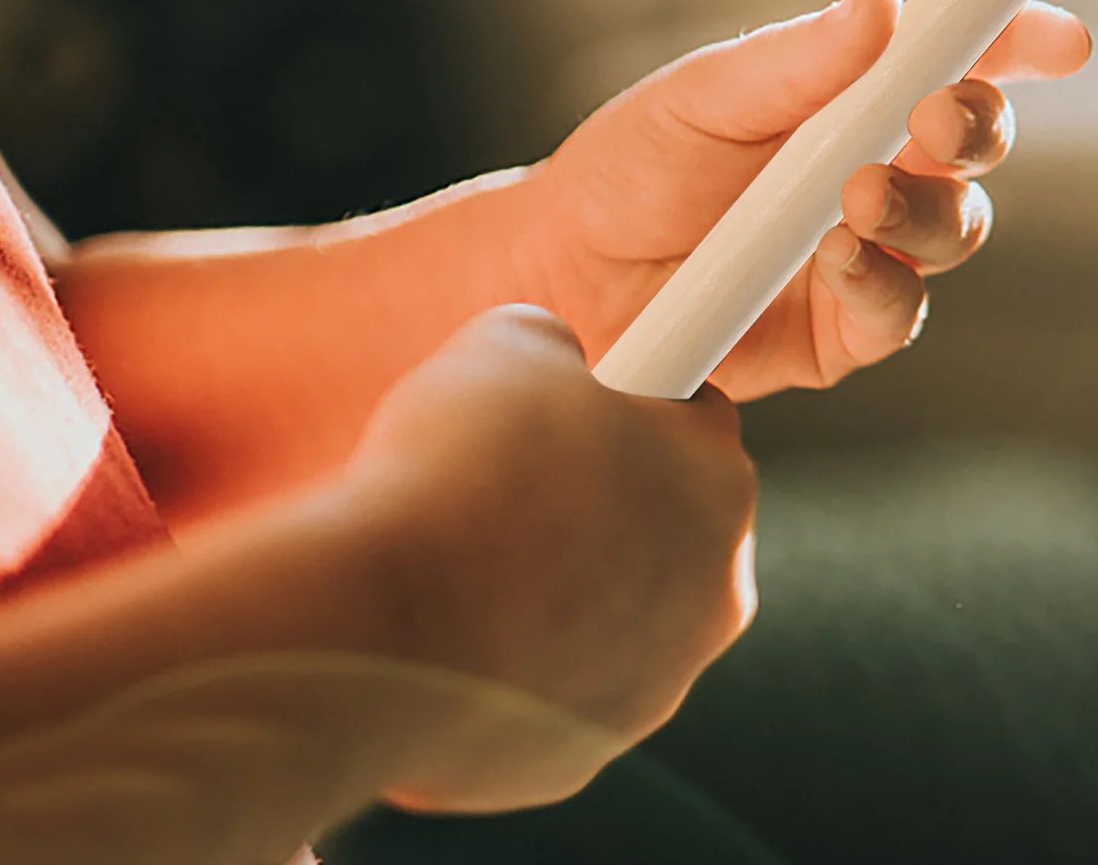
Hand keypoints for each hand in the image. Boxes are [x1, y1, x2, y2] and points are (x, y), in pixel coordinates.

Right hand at [343, 305, 756, 755]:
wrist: (378, 623)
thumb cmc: (453, 470)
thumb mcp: (507, 345)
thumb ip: (555, 348)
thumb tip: (549, 364)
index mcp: (718, 474)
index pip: (695, 417)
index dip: (630, 402)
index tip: (579, 407)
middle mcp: (716, 587)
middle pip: (667, 521)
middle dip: (601, 501)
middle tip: (512, 482)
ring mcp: (658, 679)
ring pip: (616, 612)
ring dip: (560, 586)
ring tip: (468, 559)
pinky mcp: (586, 753)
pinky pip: (556, 687)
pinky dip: (513, 663)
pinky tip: (452, 632)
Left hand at [524, 0, 1089, 398]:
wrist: (565, 270)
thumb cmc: (635, 164)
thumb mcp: (704, 96)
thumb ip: (794, 58)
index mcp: (854, 97)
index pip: (957, 61)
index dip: (1018, 43)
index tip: (1060, 38)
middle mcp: (878, 168)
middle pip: (975, 145)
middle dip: (975, 127)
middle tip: (935, 116)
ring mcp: (869, 251)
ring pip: (952, 230)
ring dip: (923, 208)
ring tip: (859, 195)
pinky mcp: (843, 329)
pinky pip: (898, 312)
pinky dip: (882, 285)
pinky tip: (839, 260)